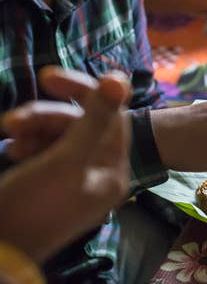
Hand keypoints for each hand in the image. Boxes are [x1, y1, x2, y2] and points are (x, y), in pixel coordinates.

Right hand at [0, 67, 130, 263]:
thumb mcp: (66, 160)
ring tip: (6, 134)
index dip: (84, 93)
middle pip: (82, 125)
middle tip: (12, 119)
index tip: (47, 78)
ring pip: (58, 135)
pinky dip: (26, 143)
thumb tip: (120, 78)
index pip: (112, 117)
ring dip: (31, 128)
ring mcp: (72, 181)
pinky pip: (42, 151)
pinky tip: (10, 148)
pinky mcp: (47, 185)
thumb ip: (95, 119)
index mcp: (113, 173)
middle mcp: (98, 176)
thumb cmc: (33, 206)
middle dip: (46, 116)